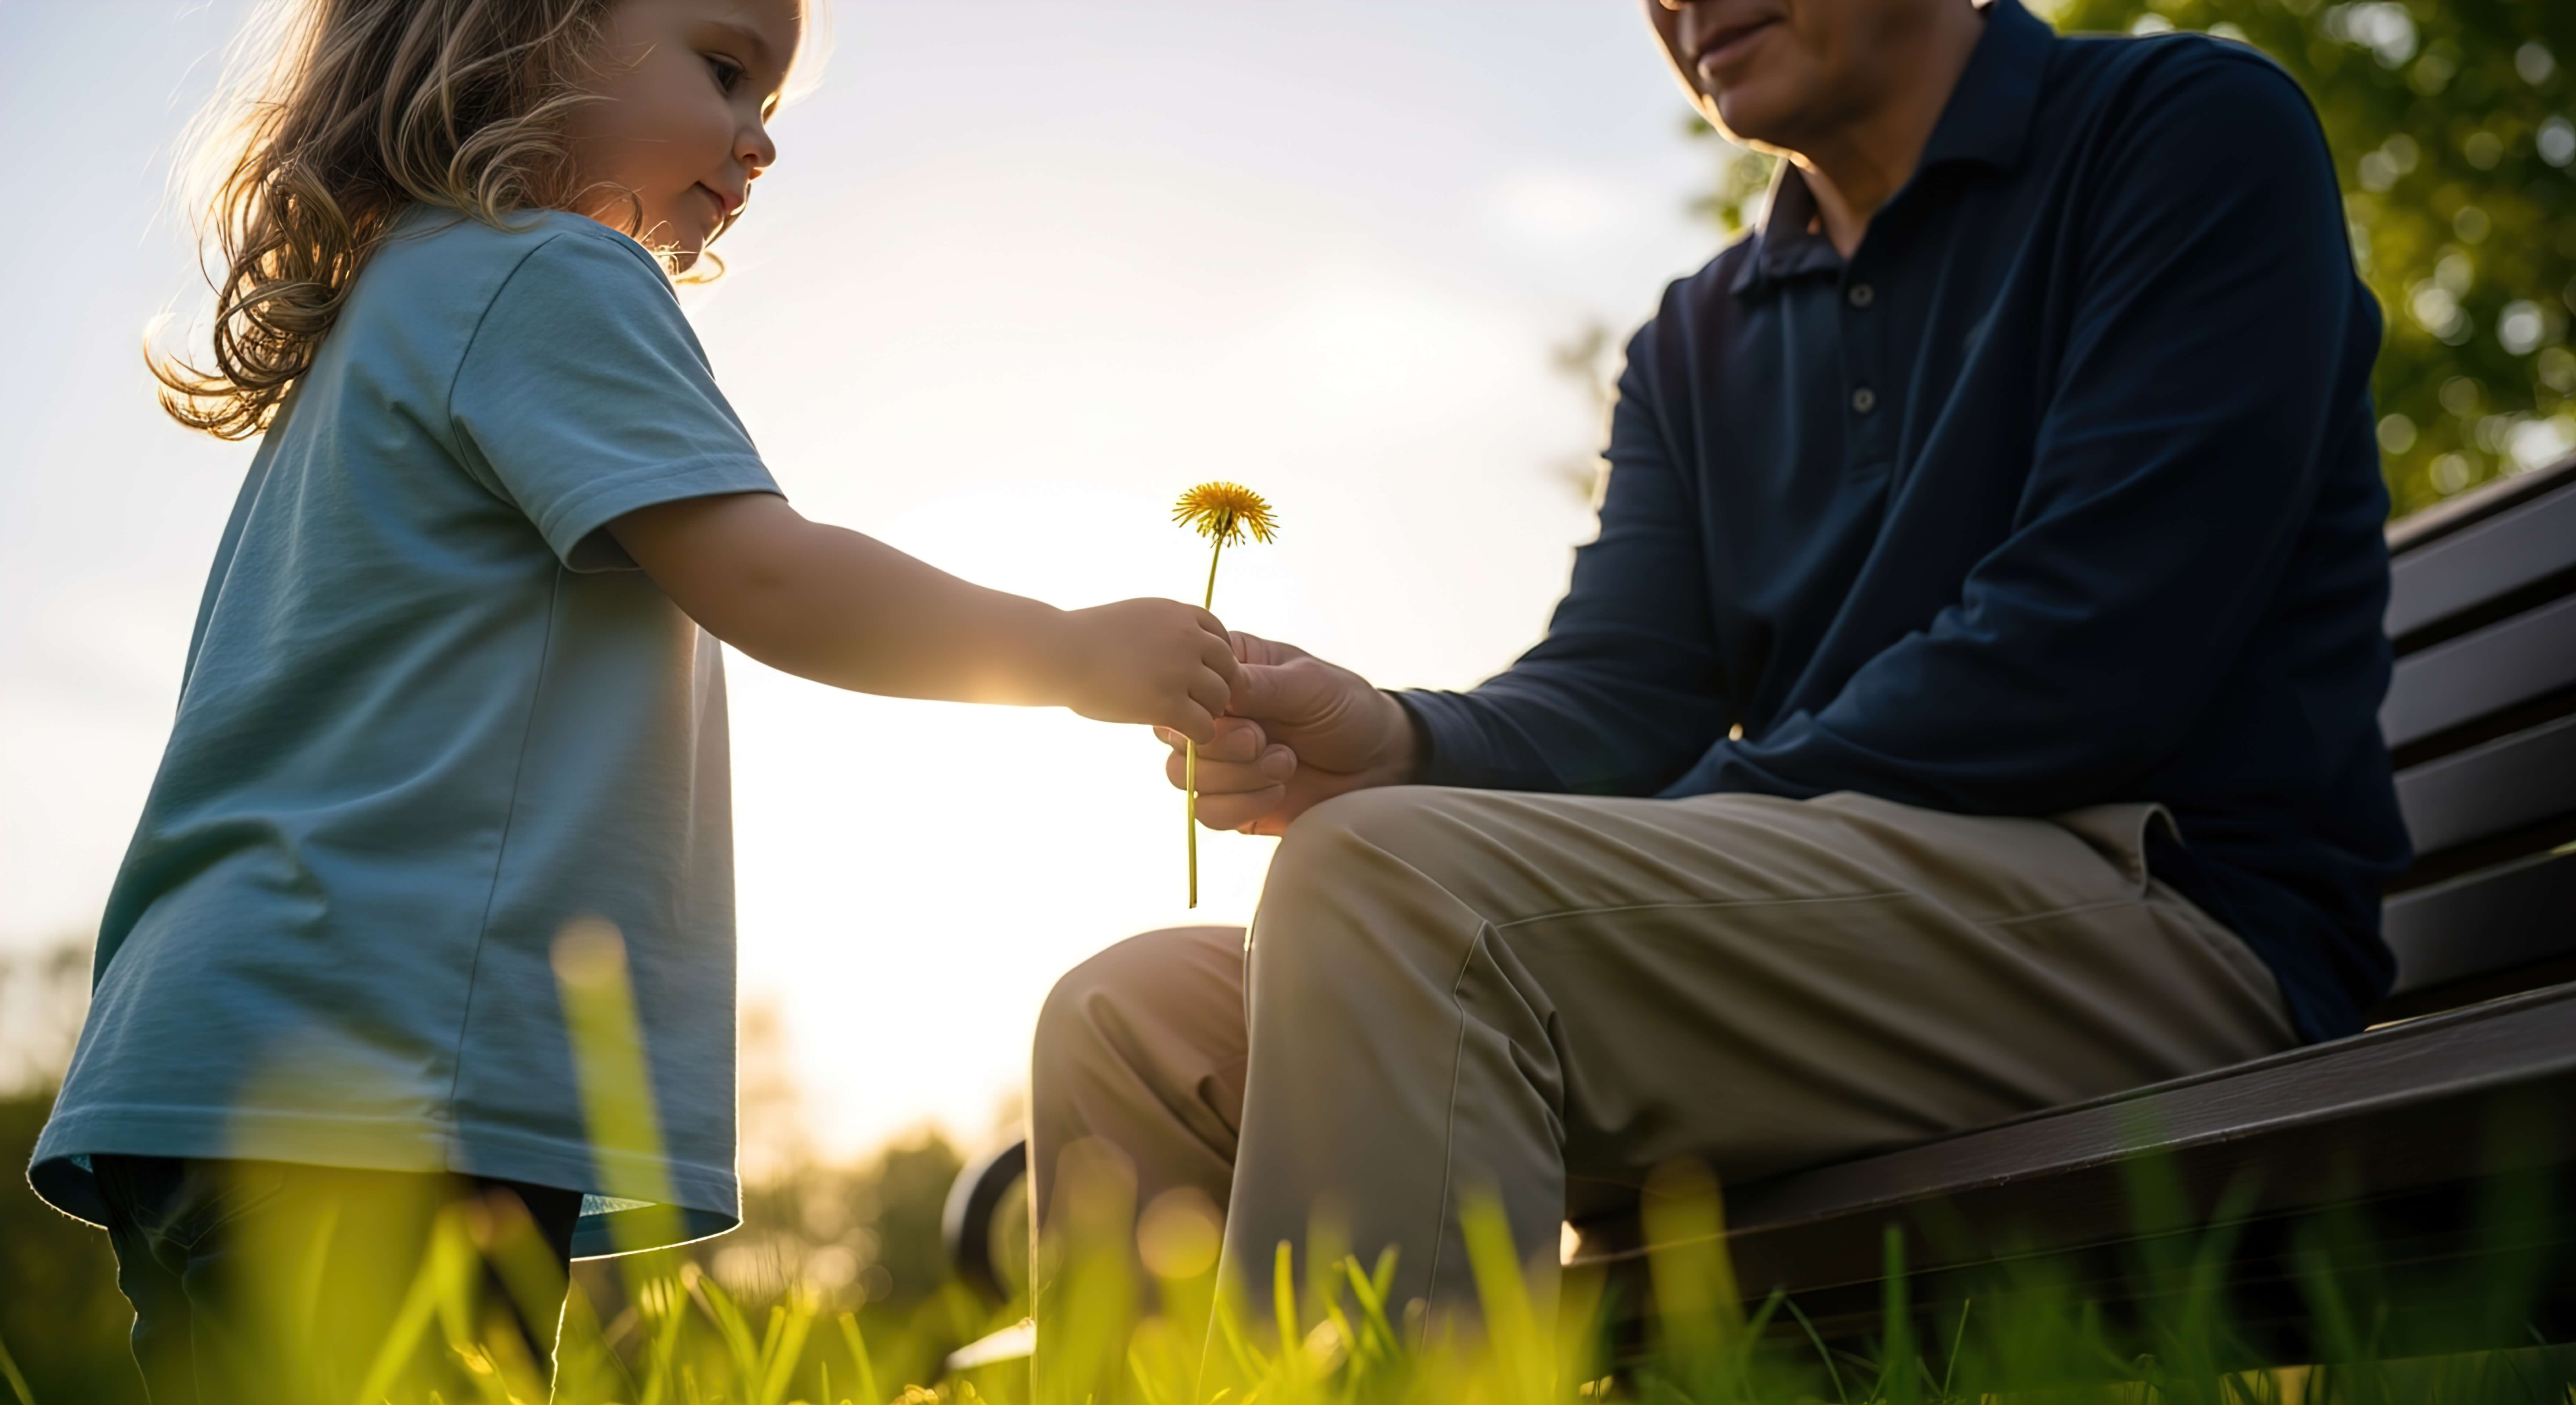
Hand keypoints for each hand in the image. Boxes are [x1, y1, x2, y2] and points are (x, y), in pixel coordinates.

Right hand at [1056, 599, 1243, 743]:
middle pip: (1228, 668)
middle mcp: (1187, 638)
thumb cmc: (1089, 638)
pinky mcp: (1168, 703)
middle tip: (1198, 702)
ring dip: (1208, 711)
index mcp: (1180, 614)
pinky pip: (1205, 726)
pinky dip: (1200, 735)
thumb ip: (1168, 630)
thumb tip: (1188, 652)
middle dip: (1217, 686)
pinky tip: (1185, 735)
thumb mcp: (1138, 617)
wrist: (1060, 653)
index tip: (1201, 675)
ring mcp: (1180, 671)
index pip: (1222, 637)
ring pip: (1220, 698)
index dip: (1215, 661)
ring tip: (1187, 717)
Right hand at [1159, 633, 1418, 835]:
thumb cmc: (1346, 709)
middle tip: (1263, 740)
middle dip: (1220, 745)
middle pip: (1174, 737)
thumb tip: (1219, 687)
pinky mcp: (1231, 802)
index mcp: (1227, 677)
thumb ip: (1263, 685)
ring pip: (1184, 777)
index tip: (1241, 710)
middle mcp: (1215, 719)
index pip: (1181, 687)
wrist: (1379, 762)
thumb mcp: (1310, 684)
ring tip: (1285, 764)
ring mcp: (1220, 763)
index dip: (1201, 705)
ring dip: (1235, 777)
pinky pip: (1206, 812)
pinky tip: (1278, 792)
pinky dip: (1240, 806)